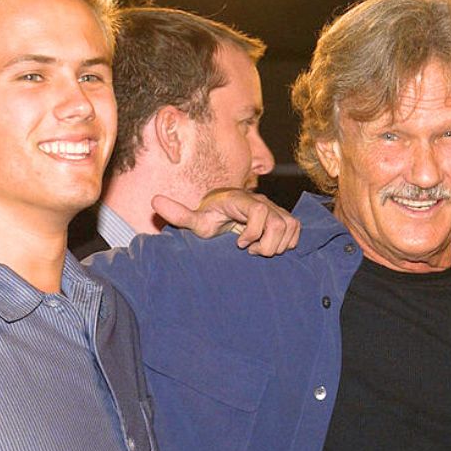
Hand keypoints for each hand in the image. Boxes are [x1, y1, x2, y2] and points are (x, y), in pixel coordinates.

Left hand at [152, 188, 300, 256]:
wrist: (222, 212)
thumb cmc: (209, 219)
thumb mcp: (194, 220)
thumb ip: (178, 214)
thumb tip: (154, 200)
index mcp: (241, 200)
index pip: (260, 210)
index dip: (252, 232)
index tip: (239, 245)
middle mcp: (262, 201)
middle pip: (279, 222)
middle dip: (266, 244)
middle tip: (249, 250)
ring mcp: (275, 208)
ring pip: (290, 226)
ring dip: (278, 244)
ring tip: (258, 249)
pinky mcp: (283, 216)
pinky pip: (296, 228)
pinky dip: (287, 241)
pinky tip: (268, 246)